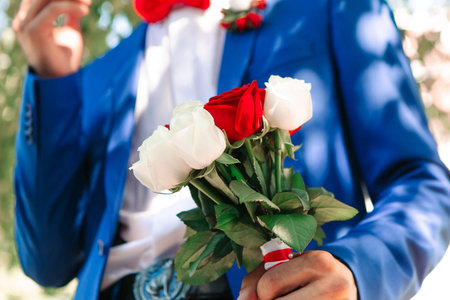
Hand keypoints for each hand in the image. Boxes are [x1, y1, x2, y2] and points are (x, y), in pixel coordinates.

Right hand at [13, 0, 90, 77]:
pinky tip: (85, 11)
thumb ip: (70, 13)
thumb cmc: (65, 58)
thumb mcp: (70, 30)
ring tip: (87, 3)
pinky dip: (71, 6)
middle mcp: (23, 19)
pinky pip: (53, 9)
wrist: (61, 80)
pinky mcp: (34, 30)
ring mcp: (25, 24)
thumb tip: (77, 0)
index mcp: (28, 18)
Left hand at [238, 250, 357, 299]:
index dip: (261, 291)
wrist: (347, 283)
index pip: (270, 283)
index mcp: (318, 261)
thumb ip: (257, 278)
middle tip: (280, 295)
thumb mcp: (285, 265)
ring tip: (292, 296)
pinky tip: (300, 299)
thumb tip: (243, 299)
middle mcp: (334, 284)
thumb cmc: (307, 273)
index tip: (270, 289)